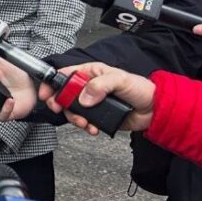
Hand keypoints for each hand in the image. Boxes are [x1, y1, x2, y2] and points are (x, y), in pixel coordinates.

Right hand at [37, 62, 154, 134]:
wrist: (154, 110)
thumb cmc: (141, 89)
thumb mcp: (120, 80)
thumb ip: (100, 85)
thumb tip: (84, 97)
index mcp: (92, 72)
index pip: (66, 74)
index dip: (53, 82)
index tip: (47, 92)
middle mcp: (89, 86)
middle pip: (64, 94)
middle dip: (60, 103)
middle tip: (60, 109)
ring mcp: (92, 102)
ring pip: (72, 110)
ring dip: (75, 118)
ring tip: (85, 123)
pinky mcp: (97, 115)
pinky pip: (83, 121)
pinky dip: (85, 126)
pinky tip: (93, 127)